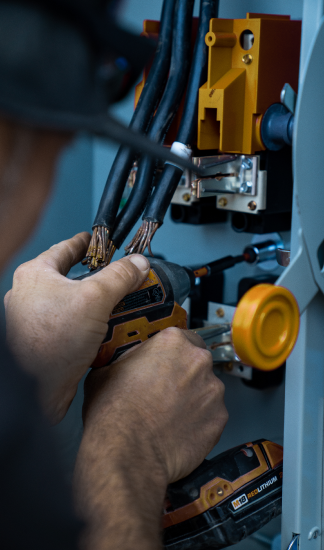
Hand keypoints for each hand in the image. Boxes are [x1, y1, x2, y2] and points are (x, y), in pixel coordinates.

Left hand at [4, 232, 149, 423]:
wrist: (38, 389)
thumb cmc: (48, 344)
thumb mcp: (94, 298)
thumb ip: (119, 276)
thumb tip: (136, 264)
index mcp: (36, 274)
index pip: (66, 247)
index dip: (88, 243)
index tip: (100, 242)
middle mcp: (33, 295)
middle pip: (75, 278)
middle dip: (102, 280)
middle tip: (123, 278)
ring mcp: (39, 319)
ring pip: (78, 304)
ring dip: (102, 307)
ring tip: (123, 307)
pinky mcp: (49, 340)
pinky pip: (77, 326)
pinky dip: (95, 327)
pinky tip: (110, 332)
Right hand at [74, 329, 227, 549]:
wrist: (127, 452)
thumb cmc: (115, 414)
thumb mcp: (107, 369)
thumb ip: (128, 357)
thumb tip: (126, 360)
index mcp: (172, 342)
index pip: (183, 337)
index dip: (172, 353)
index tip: (166, 363)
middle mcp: (198, 361)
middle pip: (197, 362)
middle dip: (183, 374)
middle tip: (164, 391)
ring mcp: (213, 390)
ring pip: (206, 389)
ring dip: (193, 398)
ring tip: (169, 414)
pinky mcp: (220, 418)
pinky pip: (212, 415)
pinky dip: (200, 421)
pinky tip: (179, 428)